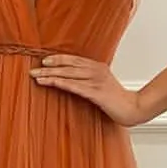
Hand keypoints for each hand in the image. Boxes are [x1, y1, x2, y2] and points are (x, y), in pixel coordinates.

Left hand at [29, 54, 146, 125]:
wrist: (133, 108)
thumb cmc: (117, 100)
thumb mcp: (102, 85)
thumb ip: (89, 79)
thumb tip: (74, 80)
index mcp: (97, 67)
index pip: (74, 59)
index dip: (58, 59)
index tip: (44, 61)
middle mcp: (96, 71)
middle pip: (68, 65)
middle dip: (49, 66)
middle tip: (33, 69)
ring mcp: (96, 81)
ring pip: (69, 74)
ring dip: (51, 75)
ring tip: (36, 76)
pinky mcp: (96, 93)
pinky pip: (74, 86)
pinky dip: (61, 83)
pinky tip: (50, 82)